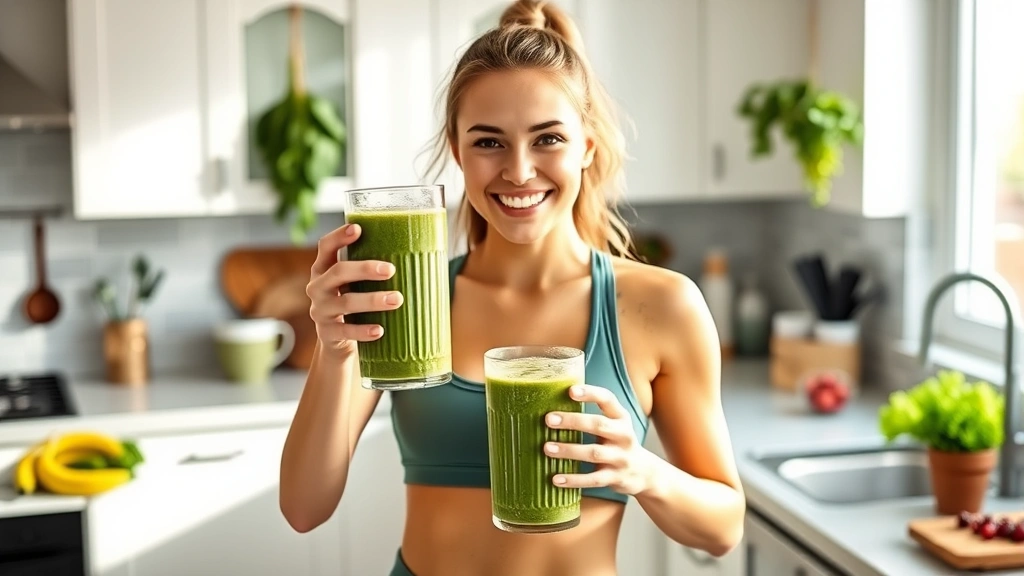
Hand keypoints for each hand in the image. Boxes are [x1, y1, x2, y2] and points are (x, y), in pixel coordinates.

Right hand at [307, 223, 402, 357]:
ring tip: (397, 299)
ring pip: (345, 302)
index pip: (326, 247)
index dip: (339, 237)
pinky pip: (345, 331)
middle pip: (338, 272)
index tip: (357, 228)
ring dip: (372, 300)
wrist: (338, 342)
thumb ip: (371, 271)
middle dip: (365, 269)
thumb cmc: (355, 304)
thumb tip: (419, 253)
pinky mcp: (327, 333)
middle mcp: (318, 287)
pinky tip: (379, 330)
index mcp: (324, 269)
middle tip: (390, 270)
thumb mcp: (355, 284)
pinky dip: (363, 330)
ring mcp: (320, 310)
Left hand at [544, 384, 655, 494]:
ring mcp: (621, 458)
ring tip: (547, 448)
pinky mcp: (615, 478)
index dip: (590, 393)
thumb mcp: (614, 425)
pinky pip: (593, 479)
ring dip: (569, 450)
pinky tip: (556, 479)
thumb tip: (553, 406)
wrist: (644, 472)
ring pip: (593, 453)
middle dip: (573, 421)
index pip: (608, 399)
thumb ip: (593, 415)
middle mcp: (624, 436)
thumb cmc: (618, 442)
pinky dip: (574, 479)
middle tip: (548, 419)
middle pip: (599, 425)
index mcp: (621, 418)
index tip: (570, 391)